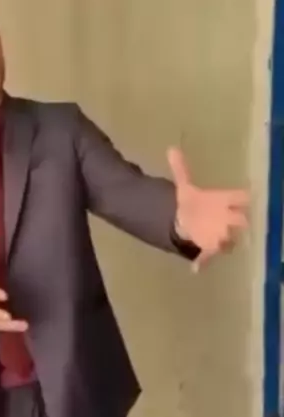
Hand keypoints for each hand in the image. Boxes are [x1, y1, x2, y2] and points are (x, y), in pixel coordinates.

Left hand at [168, 147, 249, 271]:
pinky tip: (195, 268)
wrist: (188, 220)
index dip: (243, 199)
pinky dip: (202, 263)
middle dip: (237, 222)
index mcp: (222, 200)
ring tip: (215, 244)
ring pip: (228, 241)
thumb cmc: (193, 203)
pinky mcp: (210, 247)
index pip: (241, 198)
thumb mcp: (184, 187)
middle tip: (232, 223)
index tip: (244, 199)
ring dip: (223, 242)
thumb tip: (171, 148)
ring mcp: (220, 234)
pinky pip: (208, 256)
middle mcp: (226, 218)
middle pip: (240, 220)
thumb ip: (180, 169)